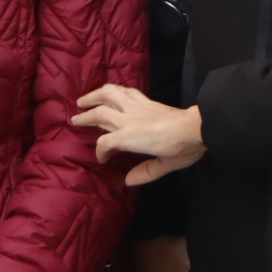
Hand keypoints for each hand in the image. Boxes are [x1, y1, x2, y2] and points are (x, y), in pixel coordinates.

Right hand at [74, 84, 206, 185]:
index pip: (105, 143)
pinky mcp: (147, 100)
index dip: (100, 152)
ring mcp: (137, 107)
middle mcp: (129, 119)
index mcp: (130, 137)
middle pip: (100, 114)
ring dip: (94, 95)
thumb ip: (146, 172)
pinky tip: (111, 92)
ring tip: (84, 99)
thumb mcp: (165, 166)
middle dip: (85, 117)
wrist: (197, 127)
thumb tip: (128, 181)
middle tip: (74, 120)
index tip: (103, 160)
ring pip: (110, 94)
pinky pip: (127, 91)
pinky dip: (115, 90)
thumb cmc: (181, 149)